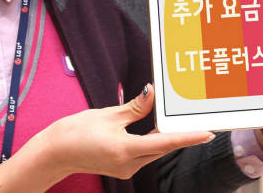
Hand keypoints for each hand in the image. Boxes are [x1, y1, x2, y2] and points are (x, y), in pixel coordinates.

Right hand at [0, 84, 212, 191]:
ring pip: (154, 151)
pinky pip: (144, 153)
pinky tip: (155, 129)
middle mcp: (129, 164)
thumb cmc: (76, 131)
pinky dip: (152, 141)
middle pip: (162, 147)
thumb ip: (135, 107)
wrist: (55, 153)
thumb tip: (152, 94)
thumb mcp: (108, 114)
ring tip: (178, 121)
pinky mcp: (122, 168)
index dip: (188, 137)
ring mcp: (125, 169)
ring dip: (165, 137)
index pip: (165, 142)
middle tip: (198, 121)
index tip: (207, 133)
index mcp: (126, 150)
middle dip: (179, 134)